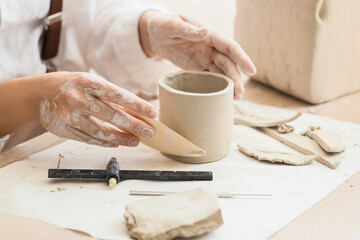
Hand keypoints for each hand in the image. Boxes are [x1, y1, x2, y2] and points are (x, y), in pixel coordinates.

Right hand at [39, 72, 156, 146]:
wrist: (38, 94)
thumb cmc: (70, 86)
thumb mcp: (89, 82)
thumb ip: (108, 96)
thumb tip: (134, 111)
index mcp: (86, 82)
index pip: (116, 94)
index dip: (136, 105)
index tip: (152, 113)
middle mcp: (76, 99)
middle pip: (111, 115)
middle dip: (133, 125)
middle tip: (149, 132)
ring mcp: (68, 116)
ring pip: (100, 131)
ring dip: (121, 138)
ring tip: (135, 141)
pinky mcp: (63, 130)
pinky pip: (89, 139)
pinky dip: (105, 142)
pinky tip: (117, 143)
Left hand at [139, 11, 256, 99]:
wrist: (154, 34)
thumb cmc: (162, 24)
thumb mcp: (172, 24)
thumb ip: (188, 30)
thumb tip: (206, 32)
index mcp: (208, 35)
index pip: (229, 47)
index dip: (242, 59)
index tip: (252, 71)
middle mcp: (210, 47)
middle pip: (227, 63)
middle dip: (235, 78)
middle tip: (239, 94)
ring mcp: (204, 57)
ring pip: (221, 72)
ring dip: (228, 85)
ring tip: (234, 99)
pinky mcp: (196, 67)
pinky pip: (209, 77)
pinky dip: (216, 87)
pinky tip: (220, 97)